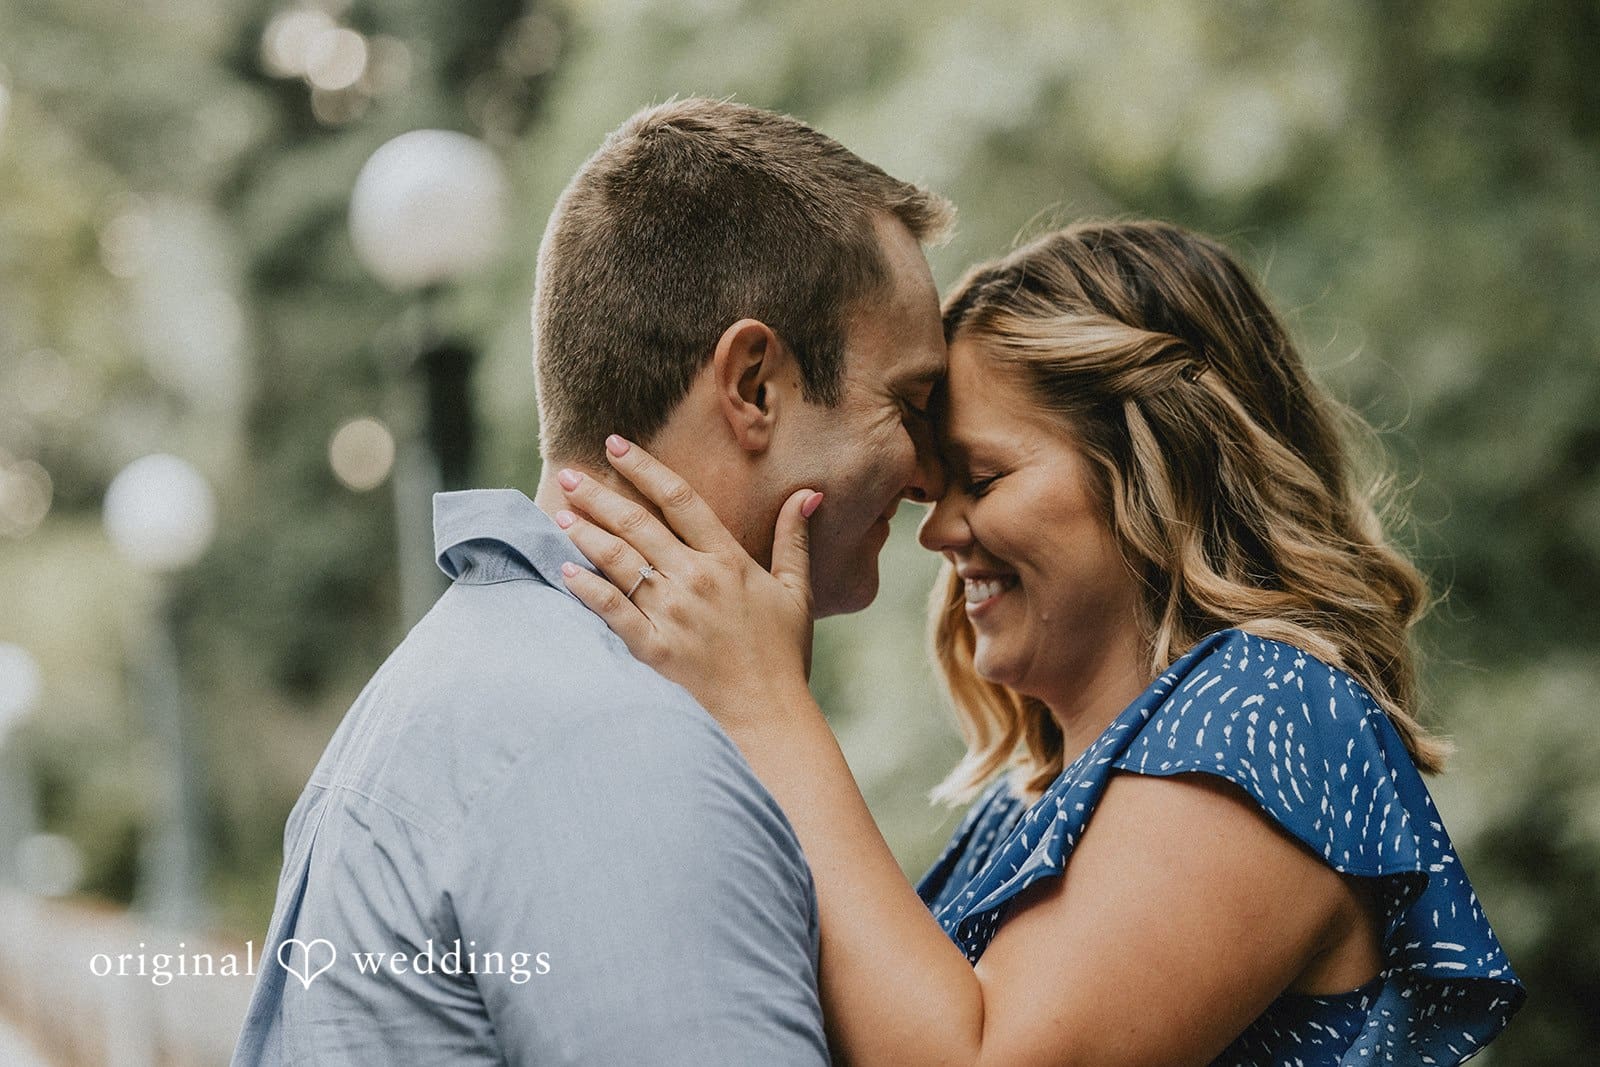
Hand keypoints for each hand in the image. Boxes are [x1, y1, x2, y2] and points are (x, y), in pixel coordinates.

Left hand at [555, 435, 822, 732]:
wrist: (770, 716)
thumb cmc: (783, 654)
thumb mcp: (795, 591)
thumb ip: (793, 539)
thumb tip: (808, 493)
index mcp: (728, 560)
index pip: (680, 499)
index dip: (644, 467)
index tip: (615, 445)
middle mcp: (695, 579)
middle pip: (637, 523)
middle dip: (598, 495)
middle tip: (568, 474)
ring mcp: (671, 614)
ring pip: (618, 561)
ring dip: (585, 533)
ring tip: (560, 513)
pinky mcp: (652, 648)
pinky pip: (610, 610)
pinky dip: (586, 587)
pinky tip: (565, 569)